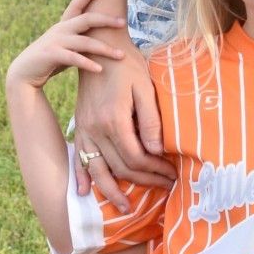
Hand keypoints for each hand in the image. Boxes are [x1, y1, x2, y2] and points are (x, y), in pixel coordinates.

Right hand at [6, 0, 127, 91]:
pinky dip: (88, 63)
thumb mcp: (65, 46)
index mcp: (63, 25)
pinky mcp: (52, 55)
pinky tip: (100, 69)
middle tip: (123, 22)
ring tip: (121, 55)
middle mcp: (60, 30)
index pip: (75, 5)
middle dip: (106, 19)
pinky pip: (74, 58)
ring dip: (104, 49)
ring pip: (85, 42)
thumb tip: (101, 39)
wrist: (24, 72)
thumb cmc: (49, 60)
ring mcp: (56, 42)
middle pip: (87, 19)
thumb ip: (79, 40)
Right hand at [69, 26, 175, 210]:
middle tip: (165, 187)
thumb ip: (151, 121)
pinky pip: (80, 157)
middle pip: (121, 167)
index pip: (137, 158)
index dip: (156, 171)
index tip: (173, 175)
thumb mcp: (145, 88)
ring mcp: (85, 129)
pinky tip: (86, 192)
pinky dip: (84, 176)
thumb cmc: (127, 65)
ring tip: (125, 207)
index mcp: (115, 120)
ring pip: (99, 169)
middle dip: (144, 181)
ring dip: (112, 190)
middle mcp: (96, 129)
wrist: (98, 46)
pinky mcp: (81, 126)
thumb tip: (157, 152)